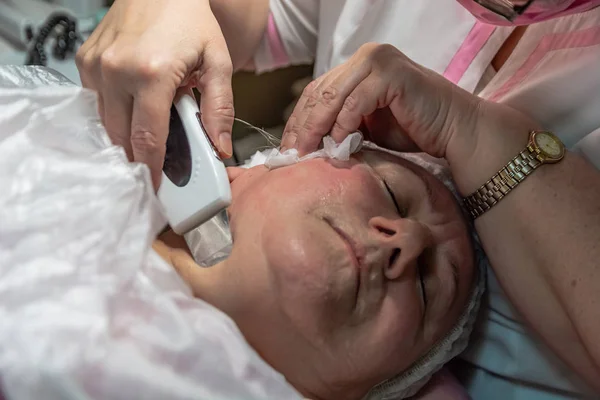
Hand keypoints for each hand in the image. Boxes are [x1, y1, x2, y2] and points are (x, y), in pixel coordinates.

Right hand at [76, 0, 234, 189]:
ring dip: (127, 134)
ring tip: (150, 129)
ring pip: (106, 122)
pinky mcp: (86, 61)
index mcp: (151, 74)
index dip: (152, 168)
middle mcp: (116, 72)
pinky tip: (135, 103)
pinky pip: (97, 101)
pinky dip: (116, 111)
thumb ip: (220, 107)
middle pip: (122, 136)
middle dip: (139, 155)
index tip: (156, 187)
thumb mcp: (217, 61)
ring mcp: (96, 66)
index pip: (147, 138)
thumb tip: (220, 148)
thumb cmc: (191, 20)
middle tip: (157, 163)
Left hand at [280, 43, 480, 159]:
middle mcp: (366, 58)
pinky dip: (343, 124)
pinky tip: (337, 144)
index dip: (299, 120)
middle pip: (320, 92)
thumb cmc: (414, 129)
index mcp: (358, 67)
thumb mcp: (367, 126)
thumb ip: (340, 125)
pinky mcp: (391, 74)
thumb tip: (307, 143)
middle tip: (291, 153)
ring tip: (306, 152)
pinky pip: (356, 102)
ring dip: (316, 128)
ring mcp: (379, 62)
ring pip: (333, 96)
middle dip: (302, 126)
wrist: (455, 130)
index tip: (288, 147)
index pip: (317, 91)